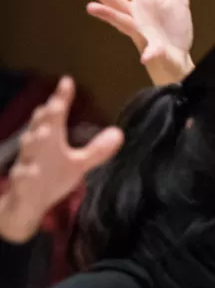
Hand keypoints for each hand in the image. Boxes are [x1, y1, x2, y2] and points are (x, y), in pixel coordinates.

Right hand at [0, 78, 123, 243]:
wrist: (25, 205)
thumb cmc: (50, 179)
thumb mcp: (77, 164)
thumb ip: (96, 150)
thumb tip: (119, 133)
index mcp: (50, 141)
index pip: (55, 115)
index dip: (61, 98)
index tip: (67, 81)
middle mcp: (37, 149)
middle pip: (40, 128)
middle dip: (46, 116)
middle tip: (54, 103)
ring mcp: (27, 165)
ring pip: (28, 151)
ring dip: (34, 141)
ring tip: (44, 133)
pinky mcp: (21, 185)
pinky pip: (21, 178)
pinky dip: (25, 174)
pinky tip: (30, 172)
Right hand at [69, 0, 195, 85]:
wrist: (178, 60)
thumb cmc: (173, 31)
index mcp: (140, 0)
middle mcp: (135, 15)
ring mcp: (142, 33)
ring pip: (121, 21)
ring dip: (107, 14)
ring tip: (91, 8)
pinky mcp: (154, 50)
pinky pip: (150, 51)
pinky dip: (149, 53)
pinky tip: (146, 57)